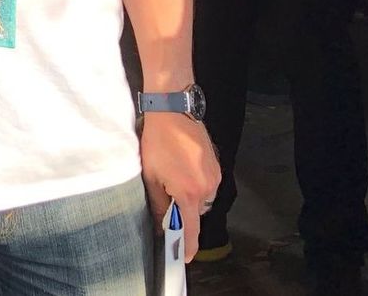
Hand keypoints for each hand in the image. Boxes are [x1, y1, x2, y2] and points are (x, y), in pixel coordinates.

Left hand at [139, 112, 220, 260]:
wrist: (174, 110)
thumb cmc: (158, 141)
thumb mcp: (151, 175)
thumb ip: (158, 203)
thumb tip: (162, 222)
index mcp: (189, 193)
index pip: (190, 228)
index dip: (187, 245)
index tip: (184, 258)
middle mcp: (207, 187)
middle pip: (196, 213)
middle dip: (183, 211)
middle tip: (166, 196)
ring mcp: (215, 175)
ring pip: (202, 198)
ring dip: (189, 196)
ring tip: (172, 177)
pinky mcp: (217, 165)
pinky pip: (207, 185)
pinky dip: (195, 184)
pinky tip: (181, 168)